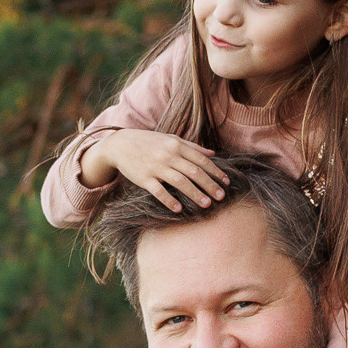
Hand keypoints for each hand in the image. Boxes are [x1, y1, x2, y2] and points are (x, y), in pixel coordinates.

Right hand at [81, 129, 226, 211]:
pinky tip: (179, 209)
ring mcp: (156, 167)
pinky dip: (169, 200)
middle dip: (210, 185)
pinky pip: (158, 191)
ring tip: (206, 204)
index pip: (201, 160)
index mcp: (177, 145)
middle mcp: (168, 155)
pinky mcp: (143, 178)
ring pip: (180, 182)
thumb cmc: (149, 142)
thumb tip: (212, 153)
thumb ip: (191, 146)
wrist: (120, 144)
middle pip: (194, 172)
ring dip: (195, 193)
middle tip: (221, 197)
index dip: (215, 171)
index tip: (226, 182)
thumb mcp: (170, 139)